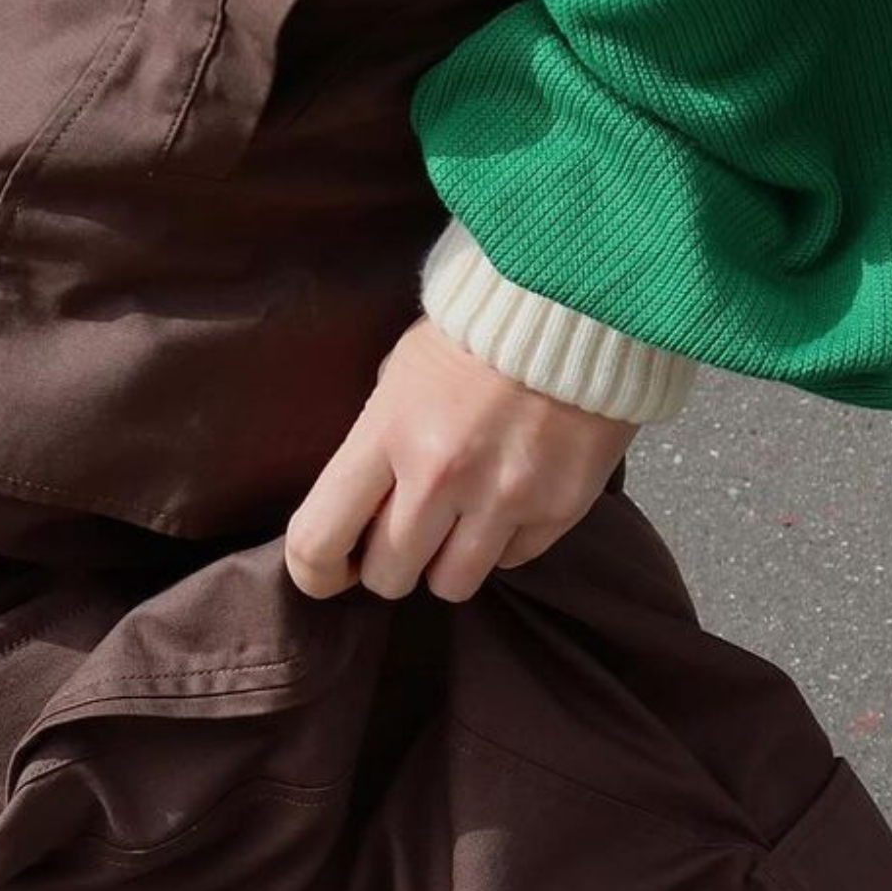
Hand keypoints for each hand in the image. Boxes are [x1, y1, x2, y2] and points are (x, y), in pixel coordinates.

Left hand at [283, 313, 638, 603]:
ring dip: (445, 563)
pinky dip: (503, 542)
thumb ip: (375, 446)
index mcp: (385, 436)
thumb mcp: (398, 375)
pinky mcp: (557, 510)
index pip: (318, 541)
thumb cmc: (473, 335)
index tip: (329, 573)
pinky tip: (507, 498)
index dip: (315, 573)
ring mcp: (502, 499)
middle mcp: (439, 478)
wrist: (575, 304)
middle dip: (388, 565)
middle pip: (389, 578)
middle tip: (403, 538)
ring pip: (451, 586)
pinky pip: (511, 561)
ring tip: (457, 524)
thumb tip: (358, 511)